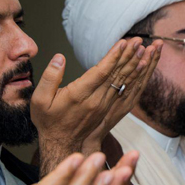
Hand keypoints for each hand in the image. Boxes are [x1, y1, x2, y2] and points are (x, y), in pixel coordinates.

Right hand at [31, 38, 161, 175]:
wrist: (61, 144)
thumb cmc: (48, 121)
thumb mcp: (40, 99)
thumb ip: (49, 77)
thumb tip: (59, 58)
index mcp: (80, 95)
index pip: (101, 72)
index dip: (113, 56)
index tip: (123, 42)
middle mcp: (96, 100)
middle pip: (116, 75)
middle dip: (128, 56)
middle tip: (138, 41)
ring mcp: (104, 105)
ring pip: (122, 82)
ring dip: (134, 65)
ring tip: (144, 50)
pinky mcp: (107, 108)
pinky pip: (123, 89)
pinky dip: (132, 77)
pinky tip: (140, 67)